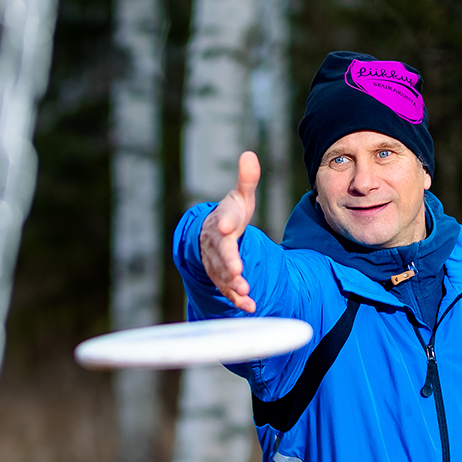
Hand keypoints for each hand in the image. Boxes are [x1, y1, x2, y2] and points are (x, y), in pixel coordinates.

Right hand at [199, 151, 261, 313]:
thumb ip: (246, 181)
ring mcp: (217, 265)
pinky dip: (238, 299)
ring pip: (222, 276)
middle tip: (236, 270)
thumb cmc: (230, 215)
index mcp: (221, 223)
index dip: (223, 223)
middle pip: (220, 255)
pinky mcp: (222, 279)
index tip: (225, 226)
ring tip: (246, 292)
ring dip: (233, 285)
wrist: (210, 237)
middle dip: (228, 263)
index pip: (220, 223)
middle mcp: (215, 246)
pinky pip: (228, 290)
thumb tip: (249, 154)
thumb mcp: (239, 198)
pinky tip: (251, 307)